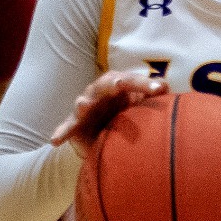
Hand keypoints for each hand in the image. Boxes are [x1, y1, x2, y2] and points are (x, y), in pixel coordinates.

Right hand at [49, 71, 168, 153]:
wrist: (106, 135)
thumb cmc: (127, 115)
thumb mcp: (140, 106)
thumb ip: (151, 95)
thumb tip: (165, 86)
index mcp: (117, 84)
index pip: (132, 80)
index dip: (145, 83)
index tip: (161, 89)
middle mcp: (100, 91)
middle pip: (107, 84)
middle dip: (114, 83)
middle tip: (120, 84)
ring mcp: (85, 107)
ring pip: (83, 102)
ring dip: (84, 104)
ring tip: (83, 105)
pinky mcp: (75, 124)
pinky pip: (68, 127)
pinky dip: (62, 132)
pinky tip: (55, 140)